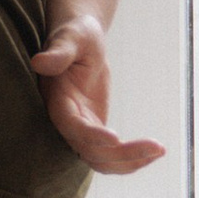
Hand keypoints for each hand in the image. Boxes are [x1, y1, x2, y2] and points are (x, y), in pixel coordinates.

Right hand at [32, 15, 164, 174]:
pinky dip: (131, 158)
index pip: (71, 126)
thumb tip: (39, 62)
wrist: (82, 43)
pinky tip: (154, 151)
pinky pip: (111, 154)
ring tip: (159, 151)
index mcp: (57, 99)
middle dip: (122, 154)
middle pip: (91, 151)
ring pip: (101, 160)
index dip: (91, 135)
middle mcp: (67, 121)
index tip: (115, 138)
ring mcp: (81, 130)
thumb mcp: (71, 37)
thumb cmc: (76, 35)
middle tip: (155, 147)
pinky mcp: (96, 132)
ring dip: (130, 162)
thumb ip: (58, 51)